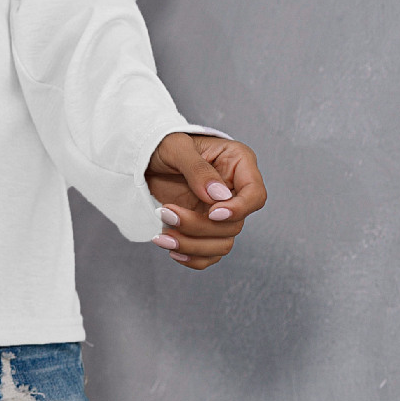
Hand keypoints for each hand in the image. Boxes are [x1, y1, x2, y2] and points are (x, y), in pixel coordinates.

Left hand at [146, 132, 264, 270]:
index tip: (212, 213)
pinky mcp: (206, 229)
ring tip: (162, 237)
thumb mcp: (176, 147)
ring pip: (222, 243)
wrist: (144, 158)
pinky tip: (170, 247)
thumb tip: (219, 196)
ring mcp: (220, 212)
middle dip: (199, 226)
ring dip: (192, 245)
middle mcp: (234, 191)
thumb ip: (197, 169)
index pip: (255, 195)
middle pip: (234, 225)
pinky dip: (191, 256)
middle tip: (166, 213)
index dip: (238, 209)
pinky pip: (209, 253)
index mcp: (237, 164)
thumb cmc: (163, 144)